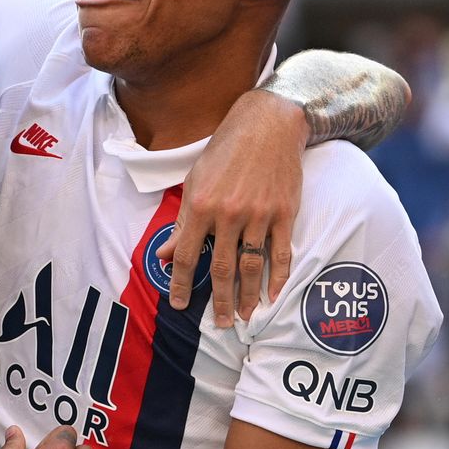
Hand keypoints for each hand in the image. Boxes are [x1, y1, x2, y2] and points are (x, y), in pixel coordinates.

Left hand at [158, 89, 305, 326]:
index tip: (180, 305)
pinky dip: (279, 276)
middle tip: (221, 324)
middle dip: (220, 301)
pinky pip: (281, 252)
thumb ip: (182, 222)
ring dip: (249, 296)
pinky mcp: (284, 213)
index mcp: (201, 206)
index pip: (188, 256)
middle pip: (222, 269)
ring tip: (246, 317)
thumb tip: (164, 255)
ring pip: (252, 266)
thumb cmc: (225, 150)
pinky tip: (274, 295)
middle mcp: (229, 214)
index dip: (182, 284)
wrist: (267, 124)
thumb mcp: (195, 181)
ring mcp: (259, 215)